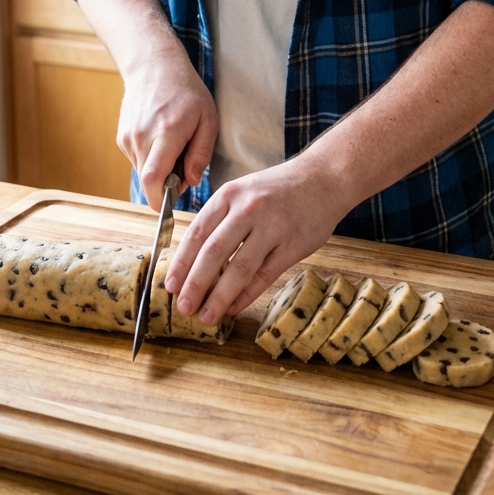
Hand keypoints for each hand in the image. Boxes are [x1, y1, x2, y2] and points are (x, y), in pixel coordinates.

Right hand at [117, 44, 218, 209]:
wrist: (154, 66)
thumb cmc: (187, 93)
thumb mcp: (208, 119)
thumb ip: (201, 154)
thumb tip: (190, 182)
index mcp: (167, 133)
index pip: (154, 178)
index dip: (159, 201)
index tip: (169, 209)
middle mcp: (142, 136)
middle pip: (147, 181)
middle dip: (165, 186)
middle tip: (183, 170)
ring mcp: (128, 137)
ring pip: (142, 172)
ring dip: (158, 172)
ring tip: (173, 147)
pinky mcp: (122, 137)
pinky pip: (137, 161)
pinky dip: (150, 160)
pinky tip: (160, 140)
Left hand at [164, 155, 346, 323]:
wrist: (323, 178)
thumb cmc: (278, 188)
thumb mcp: (243, 191)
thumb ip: (220, 219)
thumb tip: (193, 260)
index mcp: (230, 195)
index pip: (198, 232)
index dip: (181, 262)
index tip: (170, 285)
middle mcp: (248, 209)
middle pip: (214, 252)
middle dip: (195, 284)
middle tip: (183, 306)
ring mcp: (273, 227)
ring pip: (239, 268)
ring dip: (219, 296)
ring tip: (206, 316)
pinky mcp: (293, 245)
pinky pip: (265, 275)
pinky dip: (246, 295)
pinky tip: (234, 308)